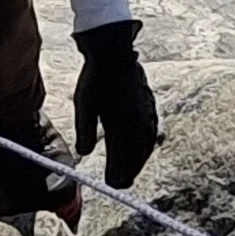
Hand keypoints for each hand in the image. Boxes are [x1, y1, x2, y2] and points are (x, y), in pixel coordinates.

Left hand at [73, 21, 158, 188]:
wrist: (114, 51)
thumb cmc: (96, 79)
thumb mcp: (84, 107)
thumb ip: (85, 132)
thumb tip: (83, 153)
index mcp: (123, 128)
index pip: (123, 161)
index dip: (117, 175)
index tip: (111, 184)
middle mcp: (139, 124)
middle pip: (137, 157)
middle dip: (129, 171)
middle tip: (121, 182)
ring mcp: (146, 114)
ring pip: (146, 145)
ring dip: (139, 159)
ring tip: (131, 168)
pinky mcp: (149, 104)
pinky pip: (151, 131)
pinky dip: (146, 144)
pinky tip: (142, 144)